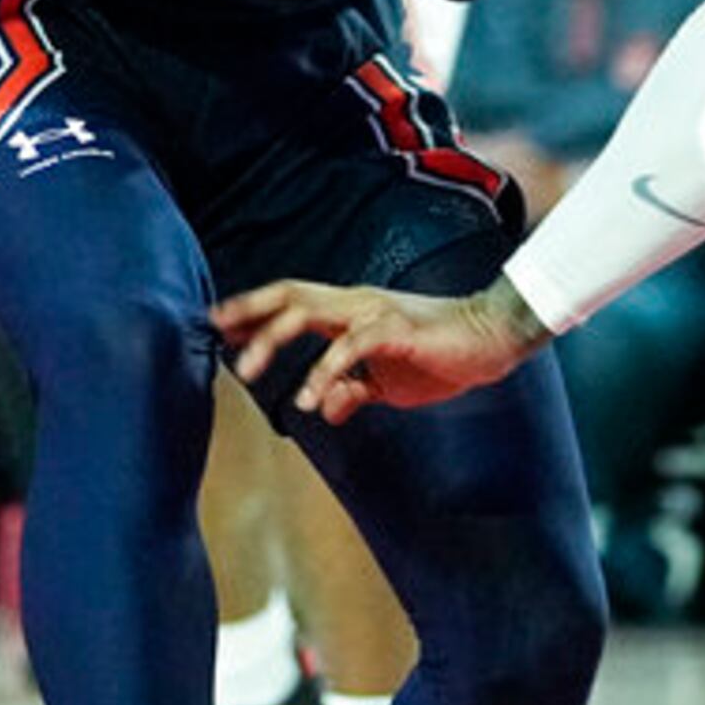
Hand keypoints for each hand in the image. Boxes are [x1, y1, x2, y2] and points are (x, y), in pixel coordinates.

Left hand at [214, 276, 551, 419]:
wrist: (491, 341)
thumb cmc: (440, 356)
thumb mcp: (388, 383)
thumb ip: (355, 390)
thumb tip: (328, 410)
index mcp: (351, 311)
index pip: (292, 301)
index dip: (254, 311)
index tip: (219, 328)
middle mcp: (356, 303)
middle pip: (289, 294)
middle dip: (247, 311)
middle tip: (213, 330)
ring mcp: (374, 312)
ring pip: (308, 311)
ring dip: (271, 339)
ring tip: (247, 370)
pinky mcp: (395, 329)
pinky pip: (349, 347)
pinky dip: (324, 371)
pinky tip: (310, 398)